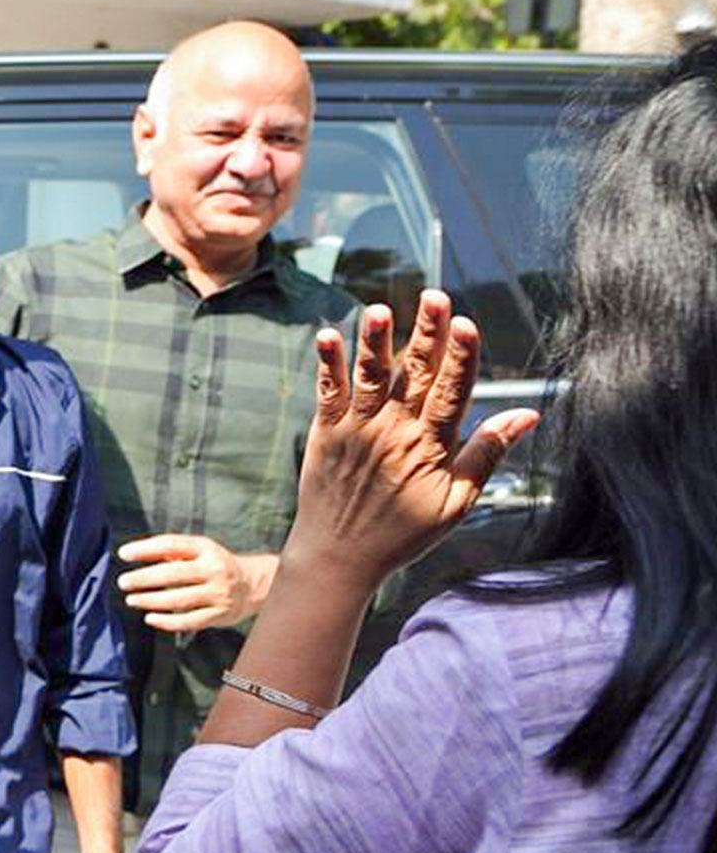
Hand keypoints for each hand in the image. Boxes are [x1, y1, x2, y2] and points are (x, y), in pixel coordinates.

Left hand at [115, 536, 275, 632]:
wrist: (253, 584)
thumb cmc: (216, 564)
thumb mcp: (200, 550)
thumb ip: (173, 550)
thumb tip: (136, 553)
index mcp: (206, 549)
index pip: (171, 545)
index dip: (145, 549)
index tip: (124, 554)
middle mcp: (213, 570)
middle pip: (172, 574)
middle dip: (144, 578)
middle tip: (123, 582)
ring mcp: (217, 594)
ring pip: (178, 600)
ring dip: (151, 600)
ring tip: (131, 599)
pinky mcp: (218, 615)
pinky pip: (189, 621)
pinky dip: (167, 621)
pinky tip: (150, 618)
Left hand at [287, 291, 538, 592]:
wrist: (339, 556)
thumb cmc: (403, 532)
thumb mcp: (456, 502)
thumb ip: (488, 454)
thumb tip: (527, 415)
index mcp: (430, 448)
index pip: (451, 393)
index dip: (459, 358)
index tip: (466, 323)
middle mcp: (393, 433)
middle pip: (414, 376)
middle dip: (425, 334)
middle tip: (433, 296)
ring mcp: (357, 431)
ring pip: (370, 378)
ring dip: (374, 343)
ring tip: (378, 310)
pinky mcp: (326, 433)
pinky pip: (328, 392)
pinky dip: (328, 364)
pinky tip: (327, 334)